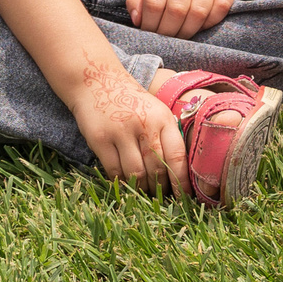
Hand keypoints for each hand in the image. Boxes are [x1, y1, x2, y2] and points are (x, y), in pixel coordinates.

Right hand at [68, 58, 191, 198]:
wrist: (97, 82)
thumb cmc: (132, 101)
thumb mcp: (156, 111)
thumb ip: (167, 135)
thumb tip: (180, 171)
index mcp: (163, 118)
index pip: (177, 155)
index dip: (181, 180)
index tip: (184, 197)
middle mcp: (144, 124)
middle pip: (157, 167)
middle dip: (161, 188)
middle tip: (162, 199)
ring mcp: (121, 132)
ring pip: (136, 173)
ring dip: (142, 188)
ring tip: (145, 194)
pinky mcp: (100, 139)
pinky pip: (114, 170)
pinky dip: (121, 183)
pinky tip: (125, 185)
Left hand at [125, 0, 238, 38]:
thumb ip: (136, 0)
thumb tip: (137, 20)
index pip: (154, 3)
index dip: (150, 25)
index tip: (150, 34)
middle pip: (176, 10)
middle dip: (169, 32)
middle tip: (166, 39)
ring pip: (199, 12)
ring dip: (188, 31)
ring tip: (181, 35)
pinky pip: (220, 9)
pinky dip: (210, 23)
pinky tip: (201, 25)